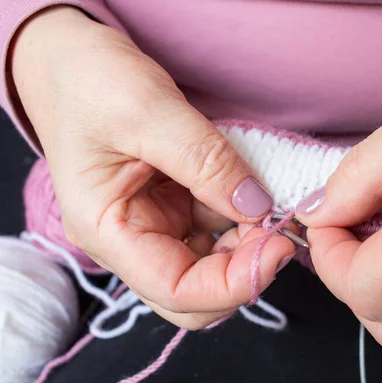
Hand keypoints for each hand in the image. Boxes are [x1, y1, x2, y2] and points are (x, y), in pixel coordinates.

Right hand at [11, 7, 294, 328]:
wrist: (70, 59)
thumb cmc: (89, 82)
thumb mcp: (150, 113)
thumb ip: (206, 163)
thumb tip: (256, 207)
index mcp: (107, 231)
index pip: (176, 290)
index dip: (232, 284)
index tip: (278, 249)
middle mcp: (130, 239)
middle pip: (194, 293)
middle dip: (243, 272)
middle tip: (280, 234)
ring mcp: (153, 223)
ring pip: (209, 264)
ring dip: (247, 247)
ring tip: (273, 208)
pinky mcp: (171, 205)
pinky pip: (214, 228)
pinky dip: (242, 220)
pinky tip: (257, 194)